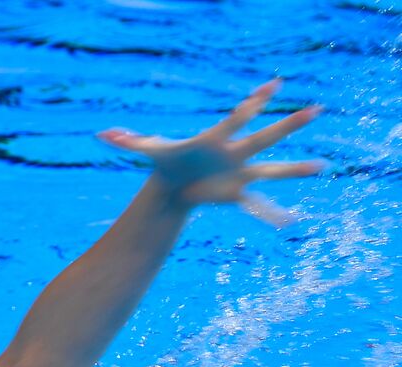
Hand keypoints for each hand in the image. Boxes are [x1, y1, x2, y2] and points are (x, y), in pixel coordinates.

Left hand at [98, 79, 323, 226]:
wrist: (176, 180)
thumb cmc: (167, 160)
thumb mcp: (148, 151)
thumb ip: (128, 142)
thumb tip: (102, 135)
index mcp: (217, 139)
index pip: (238, 117)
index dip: (253, 102)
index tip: (272, 86)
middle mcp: (235, 153)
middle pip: (265, 137)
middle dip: (288, 125)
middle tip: (315, 110)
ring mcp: (239, 173)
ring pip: (271, 170)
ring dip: (294, 170)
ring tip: (321, 167)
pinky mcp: (235, 194)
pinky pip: (257, 206)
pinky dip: (271, 214)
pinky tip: (289, 223)